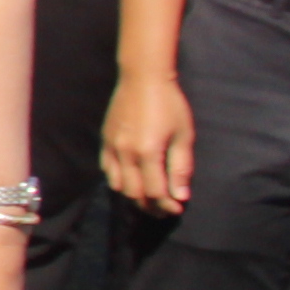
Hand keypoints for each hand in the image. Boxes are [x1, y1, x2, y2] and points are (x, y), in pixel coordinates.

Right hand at [102, 71, 194, 215]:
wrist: (142, 79)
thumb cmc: (170, 105)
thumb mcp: (183, 136)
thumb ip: (181, 167)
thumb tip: (180, 196)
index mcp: (148, 152)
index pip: (155, 191)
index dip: (167, 204)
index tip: (177, 209)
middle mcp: (126, 153)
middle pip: (135, 193)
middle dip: (150, 206)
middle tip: (164, 210)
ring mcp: (112, 147)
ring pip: (118, 185)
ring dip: (133, 196)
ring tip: (148, 198)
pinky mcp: (105, 141)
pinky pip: (107, 169)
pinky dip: (119, 180)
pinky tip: (132, 179)